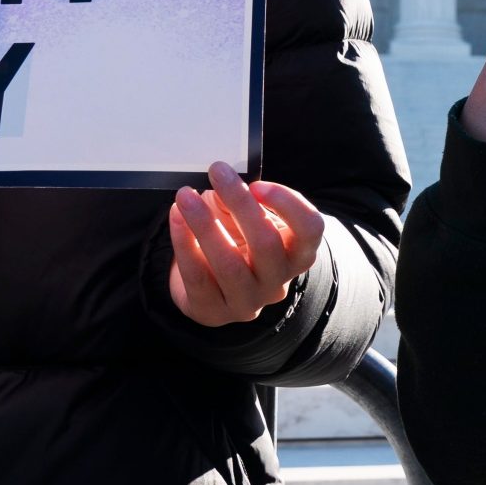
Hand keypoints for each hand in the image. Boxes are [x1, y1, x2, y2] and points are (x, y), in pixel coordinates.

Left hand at [166, 163, 325, 326]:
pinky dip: (183, 242)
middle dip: (240, 204)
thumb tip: (226, 178)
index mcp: (296, 254)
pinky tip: (176, 216)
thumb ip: (245, 198)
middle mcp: (277, 281)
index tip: (257, 183)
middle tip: (217, 172)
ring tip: (186, 195)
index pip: (309, 229)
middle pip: (267, 244)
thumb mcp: (247, 216)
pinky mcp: (213, 311)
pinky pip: (197, 276)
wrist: (208, 283)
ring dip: (205, 224)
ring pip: (229, 265)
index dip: (287, 204)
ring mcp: (247, 301)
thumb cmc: (235, 239)